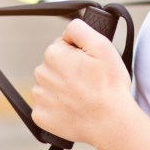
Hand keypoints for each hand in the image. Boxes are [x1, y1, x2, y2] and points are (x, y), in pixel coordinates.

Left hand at [31, 17, 132, 148]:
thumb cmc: (109, 85)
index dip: (79, 54)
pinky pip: (46, 105)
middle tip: (88, 81)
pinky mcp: (40, 116)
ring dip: (62, 88)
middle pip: (55, 65)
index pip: (62, 45)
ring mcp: (39, 97)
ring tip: (82, 96)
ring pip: (51, 84)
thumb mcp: (102, 46)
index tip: (90, 66)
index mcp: (54, 54)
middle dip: (69, 69)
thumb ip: (80, 29)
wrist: (110, 122)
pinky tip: (73, 108)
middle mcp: (41, 74)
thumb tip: (69, 27)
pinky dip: (57, 107)